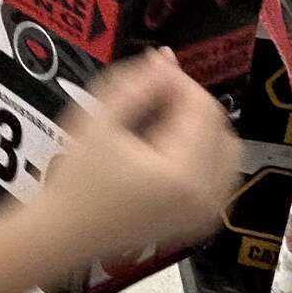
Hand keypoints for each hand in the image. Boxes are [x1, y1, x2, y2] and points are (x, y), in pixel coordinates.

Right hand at [36, 50, 239, 263]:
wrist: (65, 233)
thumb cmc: (76, 183)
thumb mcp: (99, 122)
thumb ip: (134, 86)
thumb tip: (164, 59)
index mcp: (182, 174)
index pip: (202, 108)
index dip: (178, 80)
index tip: (150, 70)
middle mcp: (203, 196)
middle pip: (220, 127)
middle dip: (190, 102)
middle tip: (151, 94)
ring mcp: (205, 212)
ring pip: (227, 150)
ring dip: (201, 126)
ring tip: (158, 120)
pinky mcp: (200, 220)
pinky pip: (221, 176)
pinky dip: (204, 153)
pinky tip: (167, 148)